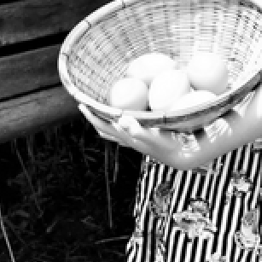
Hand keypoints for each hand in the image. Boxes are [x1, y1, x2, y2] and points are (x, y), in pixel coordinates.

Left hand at [79, 105, 209, 171]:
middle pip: (104, 129)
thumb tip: (121, 120)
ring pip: (113, 132)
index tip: (80, 105)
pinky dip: (118, 123)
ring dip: (104, 122)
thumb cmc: (168, 145)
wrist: (181, 157)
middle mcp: (128, 140)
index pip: (103, 126)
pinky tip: (123, 118)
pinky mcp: (143, 139)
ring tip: (100, 112)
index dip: (91, 116)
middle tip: (86, 105)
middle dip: (94, 118)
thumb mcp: (153, 137)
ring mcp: (135, 141)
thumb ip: (138, 130)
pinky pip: (124, 130)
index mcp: (127, 137)